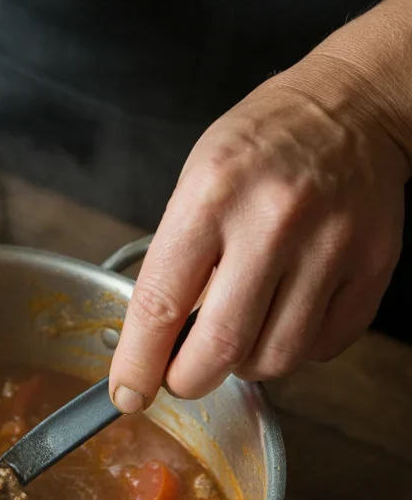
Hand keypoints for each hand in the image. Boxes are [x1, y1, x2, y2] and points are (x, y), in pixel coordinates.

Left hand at [108, 30, 410, 411]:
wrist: (353, 107)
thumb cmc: (262, 144)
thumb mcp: (196, 180)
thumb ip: (177, 260)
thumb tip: (157, 342)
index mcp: (211, 196)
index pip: (161, 303)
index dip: (139, 363)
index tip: (128, 392)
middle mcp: (272, 222)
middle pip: (221, 348)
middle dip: (190, 380)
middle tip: (183, 374)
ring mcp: (329, 246)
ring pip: (276, 358)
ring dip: (245, 366)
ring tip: (239, 334)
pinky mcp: (371, 265)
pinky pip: (324, 346)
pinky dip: (296, 348)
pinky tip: (284, 316)